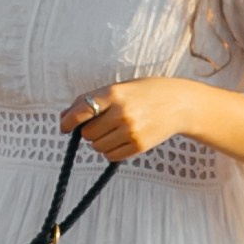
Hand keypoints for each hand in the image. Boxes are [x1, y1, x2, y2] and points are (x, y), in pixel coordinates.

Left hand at [60, 80, 243, 164]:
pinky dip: (110, 151)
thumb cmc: (145, 93)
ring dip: (100, 142)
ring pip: (97, 146)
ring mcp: (130, 131)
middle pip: (88, 133)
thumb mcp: (120, 88)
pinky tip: (121, 140)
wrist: (180, 104)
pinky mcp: (138, 146)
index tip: (64, 127)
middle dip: (89, 131)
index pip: (82, 110)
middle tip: (103, 124)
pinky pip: (111, 156)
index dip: (69, 121)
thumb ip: (91, 101)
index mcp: (114, 94)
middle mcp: (121, 112)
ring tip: (114, 131)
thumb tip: (64, 119)